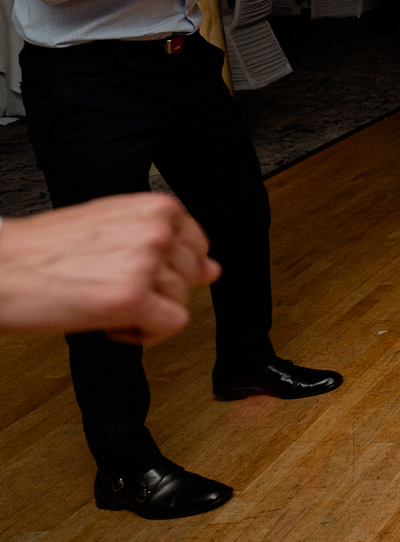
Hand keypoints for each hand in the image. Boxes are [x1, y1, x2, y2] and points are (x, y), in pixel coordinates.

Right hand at [0, 194, 217, 343]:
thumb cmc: (44, 250)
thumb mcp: (111, 230)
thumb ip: (165, 245)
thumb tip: (213, 271)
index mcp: (154, 207)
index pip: (197, 244)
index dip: (171, 268)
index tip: (145, 275)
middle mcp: (155, 230)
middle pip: (190, 276)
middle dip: (158, 292)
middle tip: (114, 291)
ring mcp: (146, 263)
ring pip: (182, 302)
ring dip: (147, 314)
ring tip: (106, 305)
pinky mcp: (132, 298)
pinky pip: (171, 325)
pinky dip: (145, 335)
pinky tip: (112, 325)